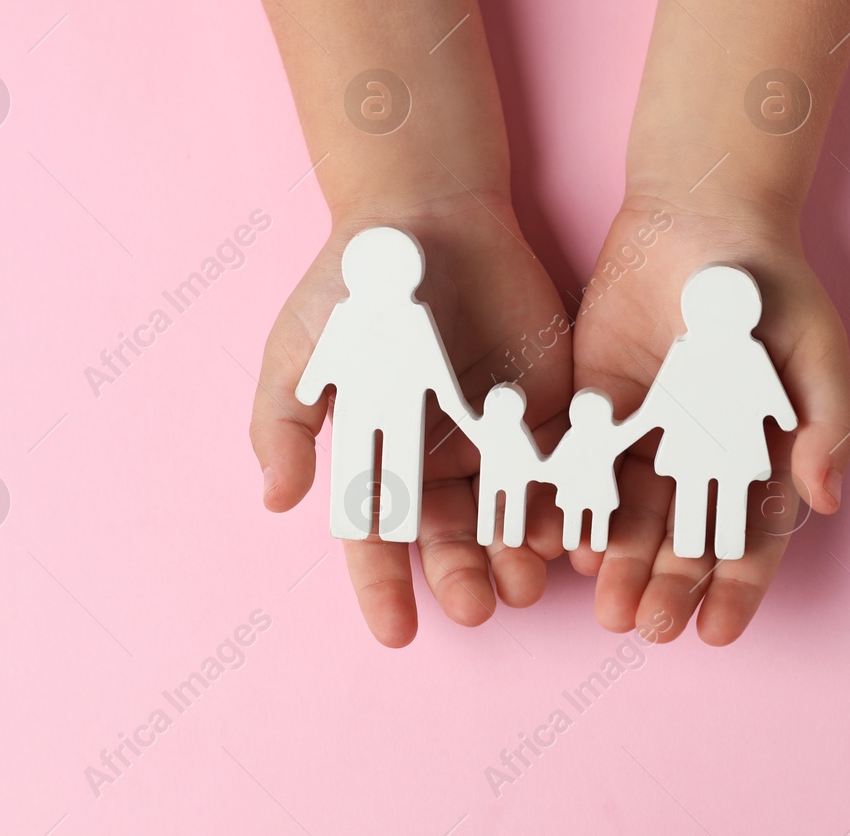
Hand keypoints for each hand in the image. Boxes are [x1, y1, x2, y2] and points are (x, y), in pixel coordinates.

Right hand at [252, 192, 571, 646]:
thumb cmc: (353, 287)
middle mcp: (444, 457)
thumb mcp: (302, 352)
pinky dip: (568, 498)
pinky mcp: (554, 405)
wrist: (427, 217)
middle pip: (455, 538)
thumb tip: (277, 502)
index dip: (386, 588)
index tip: (398, 631)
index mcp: (385, 456)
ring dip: (520, 552)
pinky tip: (572, 525)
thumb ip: (287, 424)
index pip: (381, 539)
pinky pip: (564, 463)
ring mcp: (501, 435)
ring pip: (513, 513)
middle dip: (465, 577)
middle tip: (482, 608)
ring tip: (529, 580)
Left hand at [569, 195, 849, 644]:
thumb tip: (825, 499)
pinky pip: (584, 468)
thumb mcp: (814, 350)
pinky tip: (569, 541)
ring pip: (630, 515)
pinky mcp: (597, 406)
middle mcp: (700, 456)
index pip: (749, 536)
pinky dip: (578, 507)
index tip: (715, 632)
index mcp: (757, 453)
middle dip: (668, 587)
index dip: (736, 588)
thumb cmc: (771, 285)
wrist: (699, 216)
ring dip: (620, 564)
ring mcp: (647, 434)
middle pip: (683, 539)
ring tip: (607, 606)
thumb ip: (825, 423)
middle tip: (648, 627)